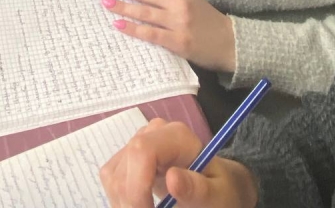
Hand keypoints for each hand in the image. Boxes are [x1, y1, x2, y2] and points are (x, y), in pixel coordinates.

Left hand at [99, 0, 235, 71]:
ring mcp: (179, 21)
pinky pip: (151, 33)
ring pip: (145, 11)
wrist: (229, 42)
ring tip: (107, 2)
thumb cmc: (206, 18)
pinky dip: (133, 28)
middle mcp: (179, 1)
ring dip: (123, 6)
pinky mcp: (178, 40)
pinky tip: (119, 25)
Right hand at [100, 118, 257, 207]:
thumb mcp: (218, 195)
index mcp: (176, 136)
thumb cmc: (222, 191)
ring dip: (124, 203)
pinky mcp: (128, 156)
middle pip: (123, 167)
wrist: (218, 186)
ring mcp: (138, 143)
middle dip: (130, 202)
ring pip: (113, 176)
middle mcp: (152, 133)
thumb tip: (172, 178)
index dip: (136, 186)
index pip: (141, 151)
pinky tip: (140, 206)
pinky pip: (112, 179)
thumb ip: (197, 188)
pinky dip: (121, 200)